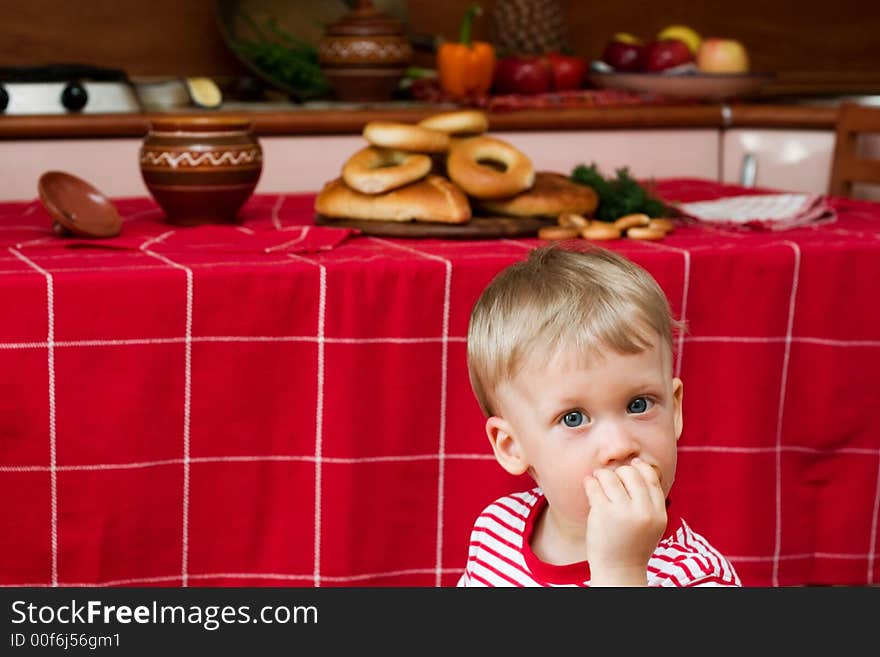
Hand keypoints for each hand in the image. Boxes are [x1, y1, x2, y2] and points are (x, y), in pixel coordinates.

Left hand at [583, 458, 666, 585]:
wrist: (619, 570)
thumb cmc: (633, 544)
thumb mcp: (652, 524)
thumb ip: (650, 501)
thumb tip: (639, 467)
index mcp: (658, 514)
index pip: (651, 478)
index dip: (641, 467)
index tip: (632, 464)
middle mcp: (643, 512)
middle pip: (631, 473)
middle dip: (619, 471)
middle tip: (610, 476)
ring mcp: (622, 512)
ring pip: (610, 476)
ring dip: (601, 474)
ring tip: (597, 479)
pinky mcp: (602, 514)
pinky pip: (594, 486)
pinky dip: (590, 482)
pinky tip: (589, 485)